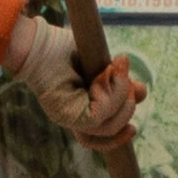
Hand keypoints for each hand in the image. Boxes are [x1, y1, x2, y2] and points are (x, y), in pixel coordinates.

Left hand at [3, 0, 143, 145]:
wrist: (35, 43)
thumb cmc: (61, 48)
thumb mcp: (99, 64)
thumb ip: (118, 80)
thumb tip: (141, 92)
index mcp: (81, 108)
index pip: (104, 134)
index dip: (121, 132)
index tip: (135, 121)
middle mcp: (75, 118)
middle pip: (113, 128)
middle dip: (127, 101)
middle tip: (119, 70)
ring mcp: (70, 119)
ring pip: (109, 124)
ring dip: (119, 95)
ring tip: (112, 69)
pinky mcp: (67, 115)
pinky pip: (99, 115)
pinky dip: (109, 94)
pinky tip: (106, 74)